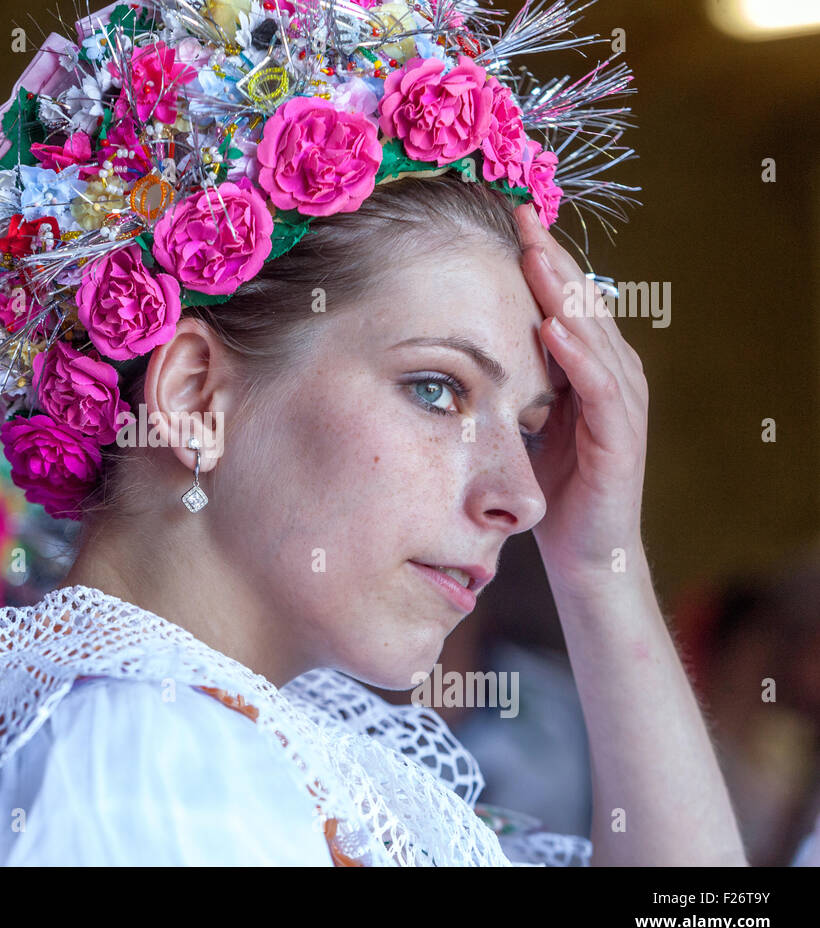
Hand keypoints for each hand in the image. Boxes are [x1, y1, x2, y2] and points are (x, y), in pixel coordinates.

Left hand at [515, 203, 649, 591]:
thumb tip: (465, 345)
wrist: (585, 552)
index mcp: (588, 366)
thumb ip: (514, 379)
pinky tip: (555, 328)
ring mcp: (622, 404)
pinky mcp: (620, 439)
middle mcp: (612, 374)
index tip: (508, 218)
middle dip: (551, 258)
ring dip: (565, 293)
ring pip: (594, 334)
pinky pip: (600, 388)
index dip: (540, 258)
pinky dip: (578, 356)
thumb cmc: (554, 485)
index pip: (565, 299)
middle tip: (521, 215)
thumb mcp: (526, 419)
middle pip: (583, 302)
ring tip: (535, 255)